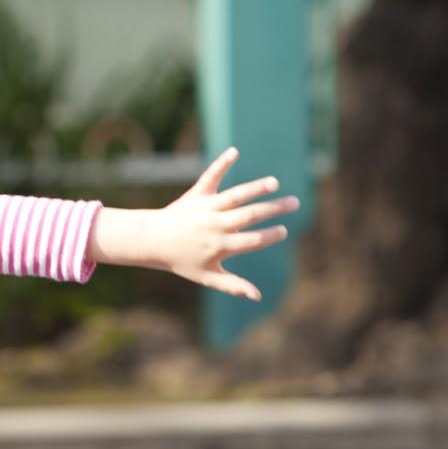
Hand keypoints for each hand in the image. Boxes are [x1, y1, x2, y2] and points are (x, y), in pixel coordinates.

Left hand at [88, 147, 299, 300]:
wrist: (153, 240)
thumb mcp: (207, 277)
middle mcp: (215, 225)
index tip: (284, 231)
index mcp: (220, 246)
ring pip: (235, 196)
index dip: (269, 236)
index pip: (251, 240)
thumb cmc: (182, 261)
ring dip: (255, 188)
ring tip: (274, 183)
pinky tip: (235, 152)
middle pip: (249, 216)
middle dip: (273, 210)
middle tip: (294, 203)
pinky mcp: (197, 194)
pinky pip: (210, 177)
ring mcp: (206, 208)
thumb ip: (233, 285)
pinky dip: (221, 163)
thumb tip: (258, 296)